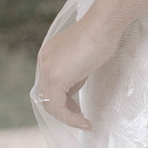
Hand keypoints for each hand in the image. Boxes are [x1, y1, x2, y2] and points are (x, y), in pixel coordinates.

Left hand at [34, 12, 118, 130]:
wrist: (103, 25)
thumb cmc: (101, 35)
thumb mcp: (83, 56)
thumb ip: (74, 72)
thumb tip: (74, 86)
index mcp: (48, 55)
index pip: (49, 85)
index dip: (62, 100)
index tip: (77, 107)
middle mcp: (44, 62)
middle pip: (46, 96)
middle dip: (64, 110)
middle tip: (80, 117)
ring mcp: (48, 70)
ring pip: (50, 104)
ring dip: (68, 118)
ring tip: (84, 122)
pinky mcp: (57, 78)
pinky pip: (59, 107)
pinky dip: (70, 117)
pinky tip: (84, 121)